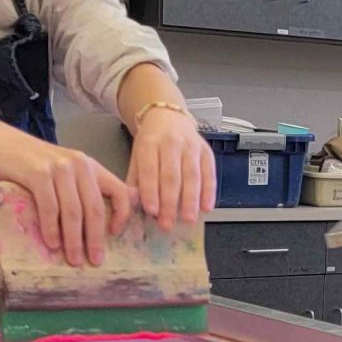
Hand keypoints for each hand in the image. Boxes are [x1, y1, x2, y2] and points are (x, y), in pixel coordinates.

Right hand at [0, 119, 131, 265]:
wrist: (0, 141)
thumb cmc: (32, 163)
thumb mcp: (63, 171)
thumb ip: (77, 189)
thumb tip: (90, 228)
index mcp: (90, 166)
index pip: (119, 190)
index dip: (122, 214)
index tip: (114, 234)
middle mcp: (79, 165)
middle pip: (95, 207)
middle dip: (95, 238)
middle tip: (94, 261)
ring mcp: (59, 168)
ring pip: (73, 211)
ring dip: (74, 240)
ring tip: (73, 259)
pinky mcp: (38, 173)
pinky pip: (50, 207)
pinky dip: (51, 229)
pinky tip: (52, 243)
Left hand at [127, 109, 216, 228]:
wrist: (168, 117)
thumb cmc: (150, 143)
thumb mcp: (136, 157)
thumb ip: (135, 182)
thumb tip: (132, 206)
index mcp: (149, 144)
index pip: (150, 170)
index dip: (151, 192)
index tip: (152, 212)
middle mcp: (171, 143)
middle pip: (172, 176)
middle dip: (170, 203)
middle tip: (168, 223)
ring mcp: (191, 146)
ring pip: (192, 176)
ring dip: (191, 200)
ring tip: (188, 219)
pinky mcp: (206, 150)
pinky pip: (209, 173)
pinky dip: (209, 191)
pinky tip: (206, 207)